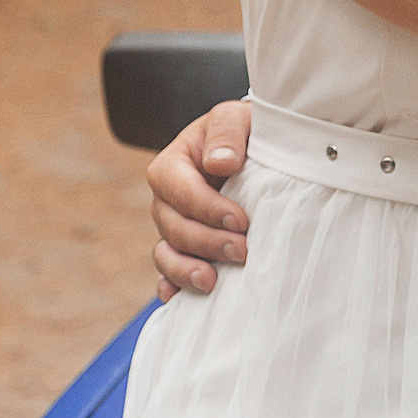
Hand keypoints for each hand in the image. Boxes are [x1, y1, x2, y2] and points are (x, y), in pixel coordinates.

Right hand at [147, 99, 254, 299]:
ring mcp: (172, 226)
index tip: (241, 220)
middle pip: (175, 227)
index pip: (181, 191)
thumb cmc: (242, 132)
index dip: (208, 209)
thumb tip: (221, 162)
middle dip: (207, 242)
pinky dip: (171, 285)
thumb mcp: (235, 118)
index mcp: (172, 165)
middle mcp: (166, 199)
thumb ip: (226, 133)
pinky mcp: (184, 247)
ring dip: (186, 270)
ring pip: (167, 253)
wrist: (251, 148)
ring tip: (211, 282)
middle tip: (242, 251)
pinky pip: (168, 271)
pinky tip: (177, 298)